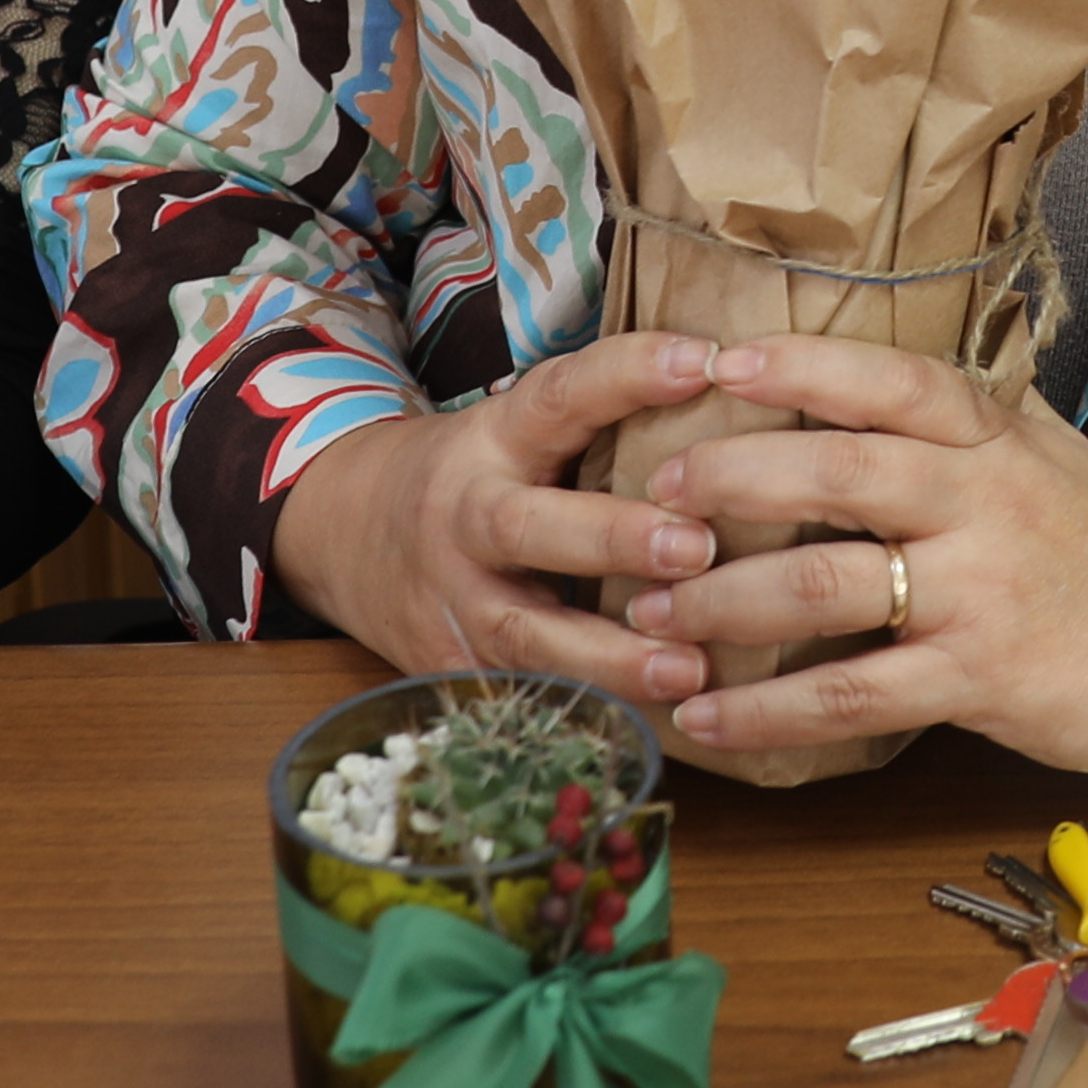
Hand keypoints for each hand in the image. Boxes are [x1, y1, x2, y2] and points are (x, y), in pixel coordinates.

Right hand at [261, 332, 734, 695]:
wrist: (343, 536)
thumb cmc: (475, 476)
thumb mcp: (518, 429)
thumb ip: (601, 420)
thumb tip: (744, 389)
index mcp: (493, 440)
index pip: (559, 395)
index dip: (627, 374)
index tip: (707, 361)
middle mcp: (466, 517)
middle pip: (527, 526)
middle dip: (613, 539)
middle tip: (699, 548)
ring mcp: (454, 601)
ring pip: (526, 633)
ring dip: (611, 658)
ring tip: (690, 669)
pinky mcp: (454, 669)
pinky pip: (525, 695)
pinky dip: (591, 713)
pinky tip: (661, 726)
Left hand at [635, 332, 1087, 776]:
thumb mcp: (1046, 454)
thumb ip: (959, 419)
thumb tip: (857, 380)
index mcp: (991, 437)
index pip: (885, 379)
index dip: (796, 364)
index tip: (712, 361)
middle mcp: (979, 500)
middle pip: (834, 470)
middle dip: (728, 479)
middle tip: (652, 496)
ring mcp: (977, 590)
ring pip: (822, 584)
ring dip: (719, 601)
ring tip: (648, 614)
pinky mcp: (974, 676)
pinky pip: (848, 693)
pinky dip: (765, 710)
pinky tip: (707, 718)